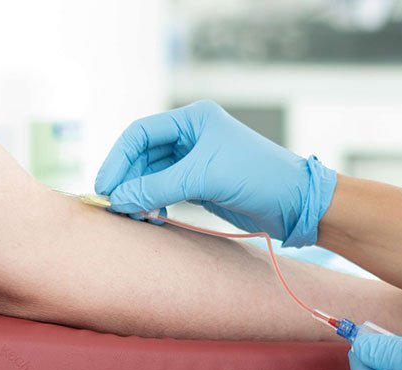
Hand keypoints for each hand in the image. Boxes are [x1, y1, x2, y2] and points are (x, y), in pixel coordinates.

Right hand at [93, 100, 337, 246]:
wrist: (296, 204)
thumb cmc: (258, 177)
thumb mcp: (204, 177)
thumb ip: (157, 187)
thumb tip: (118, 200)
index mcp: (193, 119)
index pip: (140, 133)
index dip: (118, 159)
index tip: (104, 186)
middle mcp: (191, 136)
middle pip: (142, 156)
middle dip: (127, 180)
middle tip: (114, 207)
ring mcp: (195, 161)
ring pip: (151, 175)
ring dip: (138, 195)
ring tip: (134, 216)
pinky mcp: (200, 184)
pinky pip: (164, 191)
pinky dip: (153, 204)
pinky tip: (152, 218)